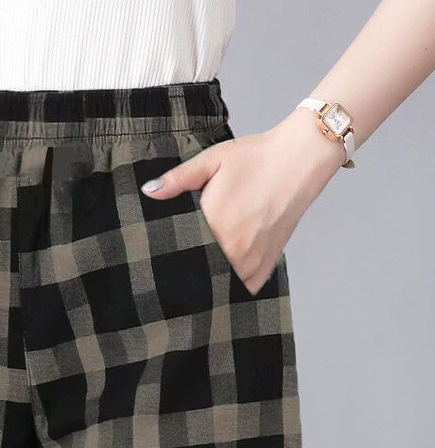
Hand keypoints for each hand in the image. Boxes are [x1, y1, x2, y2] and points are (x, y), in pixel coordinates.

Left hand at [141, 108, 346, 294]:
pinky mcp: (266, 264)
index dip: (168, 262)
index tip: (156, 263)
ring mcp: (252, 261)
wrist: (299, 159)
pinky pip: (244, 288)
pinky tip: (220, 280)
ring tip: (193, 280)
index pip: (181, 258)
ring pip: (221, 286)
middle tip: (173, 273)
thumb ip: (177, 179)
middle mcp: (234, 250)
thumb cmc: (255, 159)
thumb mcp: (211, 161)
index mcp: (214, 227)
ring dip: (209, 284)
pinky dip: (232, 287)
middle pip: (200, 276)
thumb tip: (148, 191)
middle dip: (185, 277)